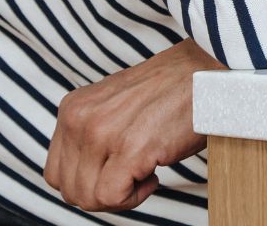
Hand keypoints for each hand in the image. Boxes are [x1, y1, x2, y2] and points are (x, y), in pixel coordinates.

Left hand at [44, 39, 224, 212]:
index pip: (56, 171)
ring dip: (120, 194)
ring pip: (89, 196)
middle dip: (103, 190)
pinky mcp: (129, 147)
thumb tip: (85, 174)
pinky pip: (112, 196)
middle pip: (70, 188)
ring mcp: (103, 132)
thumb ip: (93, 131)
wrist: (210, 71)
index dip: (88, 179)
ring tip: (145, 170)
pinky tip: (154, 175)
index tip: (116, 168)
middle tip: (133, 173)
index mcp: (74, 107)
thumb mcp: (116, 105)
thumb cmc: (173, 88)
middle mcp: (81, 118)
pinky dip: (134, 196)